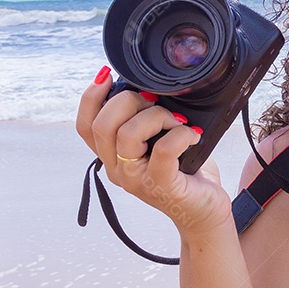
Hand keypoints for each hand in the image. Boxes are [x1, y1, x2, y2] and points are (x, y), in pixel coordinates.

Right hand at [75, 66, 233, 240]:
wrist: (204, 212)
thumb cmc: (184, 173)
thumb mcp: (158, 142)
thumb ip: (145, 121)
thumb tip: (145, 88)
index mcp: (112, 157)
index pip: (85, 126)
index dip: (90, 97)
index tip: (107, 75)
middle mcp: (118, 170)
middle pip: (103, 125)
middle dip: (129, 101)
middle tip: (156, 103)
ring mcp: (137, 180)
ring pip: (128, 134)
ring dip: (156, 116)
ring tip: (177, 122)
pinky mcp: (162, 186)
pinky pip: (164, 149)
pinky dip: (181, 134)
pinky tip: (193, 135)